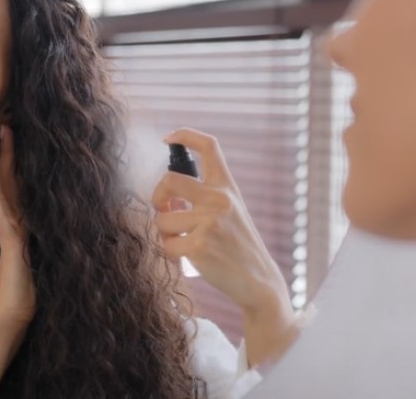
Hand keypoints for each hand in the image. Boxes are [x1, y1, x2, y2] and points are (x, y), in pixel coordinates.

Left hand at [0, 126, 35, 398]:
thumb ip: (8, 235)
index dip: (7, 160)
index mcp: (17, 221)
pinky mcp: (13, 243)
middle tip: (3, 124)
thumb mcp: (8, 254)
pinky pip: (0, 214)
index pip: (12, 184)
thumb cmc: (13, 286)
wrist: (15, 312)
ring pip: (6, 190)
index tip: (2, 136)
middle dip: (7, 152)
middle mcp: (19, 220)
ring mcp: (17, 230)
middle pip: (12, 180)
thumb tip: (3, 217)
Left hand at [151, 128, 298, 366]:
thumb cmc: (238, 246)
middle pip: (169, 179)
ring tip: (182, 241)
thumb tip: (165, 196)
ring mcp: (210, 221)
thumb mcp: (229, 213)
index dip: (185, 135)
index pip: (209, 146)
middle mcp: (220, 198)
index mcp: (227, 186)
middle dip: (157, 195)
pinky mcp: (200, 245)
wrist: (258, 280)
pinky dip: (170, 253)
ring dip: (165, 233)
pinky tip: (186, 258)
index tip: (168, 138)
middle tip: (163, 209)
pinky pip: (166, 244)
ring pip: (162, 219)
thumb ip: (202, 198)